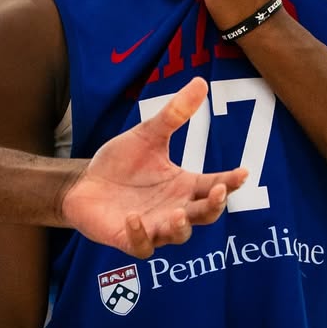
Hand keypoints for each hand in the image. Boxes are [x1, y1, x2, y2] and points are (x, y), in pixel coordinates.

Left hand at [60, 77, 246, 255]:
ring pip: (178, 235)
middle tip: (218, 192)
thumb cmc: (121, 163)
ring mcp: (154, 226)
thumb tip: (200, 82)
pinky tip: (134, 219)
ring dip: (180, 227)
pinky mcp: (129, 239)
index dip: (230, 182)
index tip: (243, 172)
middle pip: (204, 215)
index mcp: (184, 186)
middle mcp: (175, 209)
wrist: (83, 182)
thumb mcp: (148, 135)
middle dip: (213, 206)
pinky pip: (142, 245)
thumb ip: (174, 115)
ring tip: (177, 214)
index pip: (215, 185)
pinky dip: (140, 235)